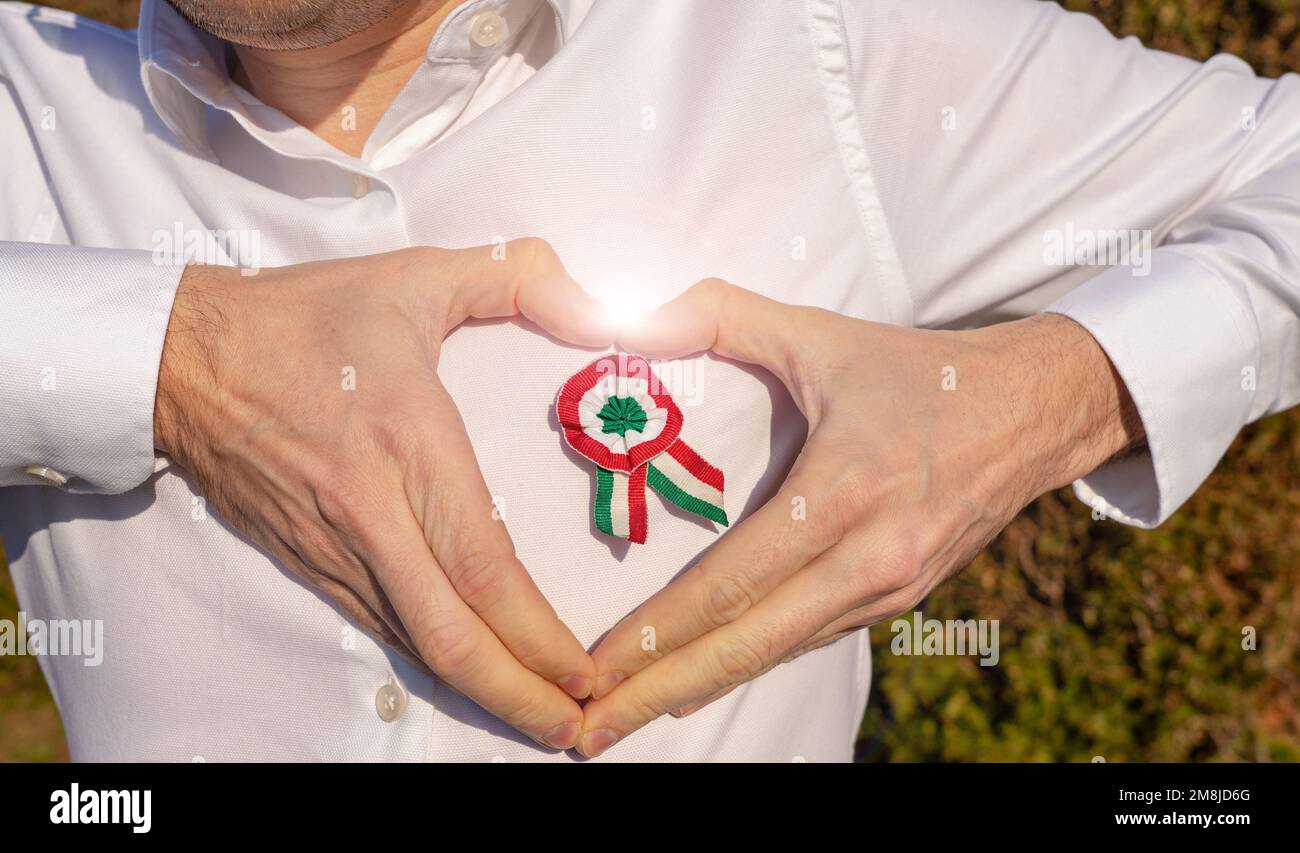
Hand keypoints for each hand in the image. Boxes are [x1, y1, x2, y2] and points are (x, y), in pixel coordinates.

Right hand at [154, 240, 612, 749]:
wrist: (182, 356)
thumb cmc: (306, 318)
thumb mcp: (417, 277)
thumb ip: (517, 278)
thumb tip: (599, 302)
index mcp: (408, 445)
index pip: (482, 565)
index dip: (535, 633)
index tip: (583, 670)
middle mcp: (372, 513)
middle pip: (450, 634)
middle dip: (518, 695)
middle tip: (575, 730)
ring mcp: (334, 547)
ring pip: (413, 644)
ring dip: (478, 691)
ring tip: (538, 719)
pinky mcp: (308, 561)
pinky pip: (378, 627)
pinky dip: (429, 662)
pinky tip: (469, 675)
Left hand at [577, 278, 1143, 755]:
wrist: (1032, 413)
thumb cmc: (919, 372)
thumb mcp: (820, 334)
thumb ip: (719, 315)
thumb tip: (628, 315)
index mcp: (845, 493)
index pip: (734, 581)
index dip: (660, 630)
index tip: (596, 665)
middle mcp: (870, 558)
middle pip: (748, 645)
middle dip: (660, 691)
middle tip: (589, 728)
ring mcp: (888, 589)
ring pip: (777, 654)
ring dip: (699, 687)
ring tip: (627, 714)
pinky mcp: (898, 600)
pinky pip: (808, 641)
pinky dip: (749, 665)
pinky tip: (700, 680)